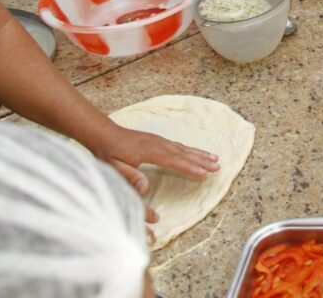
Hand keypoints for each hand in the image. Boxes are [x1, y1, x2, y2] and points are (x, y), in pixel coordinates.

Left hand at [89, 122, 219, 219]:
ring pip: (184, 148)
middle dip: (201, 161)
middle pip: (184, 153)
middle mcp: (158, 144)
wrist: (104, 133)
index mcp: (149, 151)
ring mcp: (160, 141)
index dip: (189, 167)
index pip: (173, 161)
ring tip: (216, 159)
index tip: (203, 173)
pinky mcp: (159, 141)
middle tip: (218, 167)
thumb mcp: (114, 167)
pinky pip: (179, 146)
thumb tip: (145, 188)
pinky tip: (198, 153)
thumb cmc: (108, 152)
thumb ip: (130, 177)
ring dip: (200, 154)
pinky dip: (191, 150)